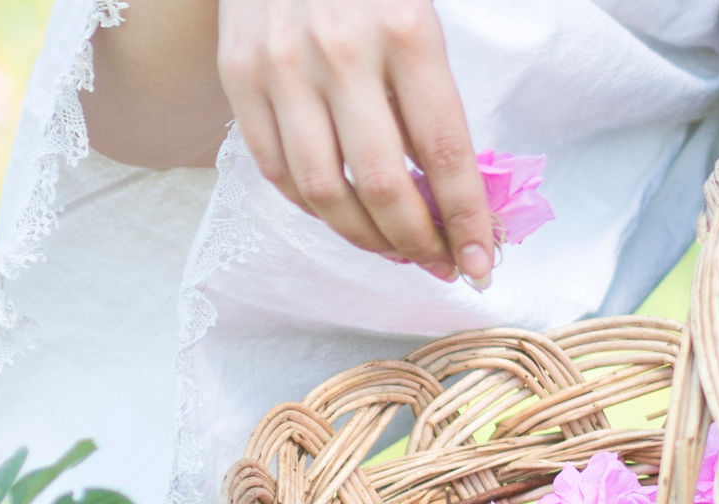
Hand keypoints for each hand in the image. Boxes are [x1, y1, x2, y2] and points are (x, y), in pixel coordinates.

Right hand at [217, 0, 493, 285]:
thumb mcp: (421, 21)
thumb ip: (435, 101)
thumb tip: (457, 197)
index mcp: (406, 32)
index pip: (444, 152)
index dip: (466, 219)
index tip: (480, 263)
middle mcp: (341, 52)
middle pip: (380, 185)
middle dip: (417, 242)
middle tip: (439, 263)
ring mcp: (281, 66)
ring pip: (322, 191)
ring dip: (365, 238)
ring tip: (394, 248)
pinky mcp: (238, 74)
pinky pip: (276, 170)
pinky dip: (313, 208)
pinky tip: (343, 213)